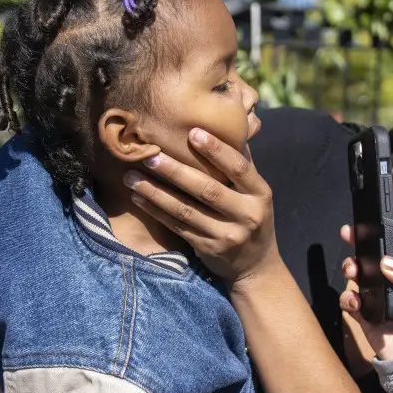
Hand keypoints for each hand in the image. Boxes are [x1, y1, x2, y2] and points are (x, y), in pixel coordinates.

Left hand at [126, 128, 278, 284]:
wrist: (256, 267)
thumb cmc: (251, 217)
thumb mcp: (256, 194)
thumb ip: (242, 166)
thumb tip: (229, 125)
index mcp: (261, 194)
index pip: (239, 168)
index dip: (217, 150)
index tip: (193, 132)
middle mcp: (247, 215)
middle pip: (208, 190)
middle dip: (176, 171)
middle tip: (149, 155)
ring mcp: (228, 235)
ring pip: (186, 210)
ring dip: (156, 192)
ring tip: (131, 175)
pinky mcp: (208, 249)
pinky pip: (177, 226)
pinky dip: (156, 211)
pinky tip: (139, 197)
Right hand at [338, 228, 392, 360]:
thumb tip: (387, 262)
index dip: (378, 232)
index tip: (359, 225)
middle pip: (372, 259)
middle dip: (358, 252)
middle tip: (349, 250)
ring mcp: (379, 299)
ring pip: (358, 277)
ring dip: (351, 272)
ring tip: (351, 274)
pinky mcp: (367, 317)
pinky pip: (351, 303)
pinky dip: (348, 300)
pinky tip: (354, 304)